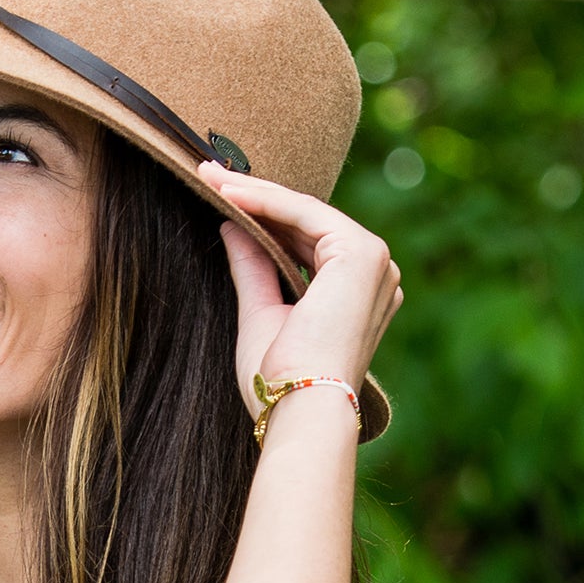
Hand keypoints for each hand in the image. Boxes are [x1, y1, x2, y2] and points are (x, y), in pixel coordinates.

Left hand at [196, 159, 401, 413]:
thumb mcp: (260, 314)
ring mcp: (375, 262)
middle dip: (254, 197)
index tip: (217, 197)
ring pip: (305, 212)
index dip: (262, 217)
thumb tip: (231, 225)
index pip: (306, 241)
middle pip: (306, 223)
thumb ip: (252, 267)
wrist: (299, 407)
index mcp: (359, 294)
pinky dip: (266, 201)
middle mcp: (377, 274)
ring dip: (254, 193)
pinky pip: (306, 213)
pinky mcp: (362, 253)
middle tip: (207, 175)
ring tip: (210, 178)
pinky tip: (228, 192)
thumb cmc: (279, 379)